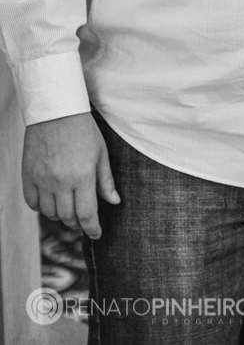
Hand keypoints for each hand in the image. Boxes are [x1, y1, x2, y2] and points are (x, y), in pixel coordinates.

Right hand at [22, 112, 119, 238]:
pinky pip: (32, 203)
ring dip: (60, 216)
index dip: (92, 228)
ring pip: (49, 213)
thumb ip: (106, 180)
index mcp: (82, 176)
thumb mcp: (100, 152)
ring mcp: (42, 180)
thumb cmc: (83, 129)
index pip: (87, 214)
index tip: (96, 234)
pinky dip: (41, 207)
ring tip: (68, 209)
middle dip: (78, 224)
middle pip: (68, 217)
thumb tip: (114, 202)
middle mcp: (60, 182)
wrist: (56, 110)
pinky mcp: (28, 175)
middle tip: (83, 221)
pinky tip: (50, 201)